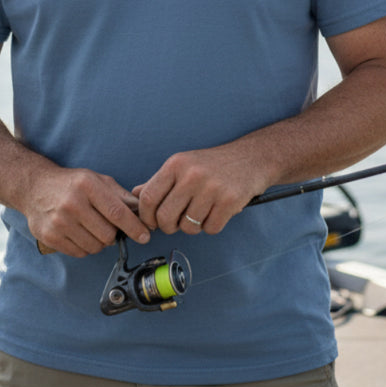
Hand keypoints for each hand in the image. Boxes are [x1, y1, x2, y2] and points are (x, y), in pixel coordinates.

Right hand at [27, 167, 151, 257]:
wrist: (35, 187)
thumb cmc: (72, 183)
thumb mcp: (97, 180)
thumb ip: (121, 196)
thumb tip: (143, 212)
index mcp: (87, 185)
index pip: (117, 212)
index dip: (134, 227)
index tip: (145, 236)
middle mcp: (72, 203)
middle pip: (107, 234)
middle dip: (113, 234)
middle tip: (107, 225)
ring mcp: (59, 221)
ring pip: (95, 246)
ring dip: (99, 241)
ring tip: (91, 227)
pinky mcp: (50, 236)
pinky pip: (80, 253)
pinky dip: (85, 247)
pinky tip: (79, 233)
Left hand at [132, 146, 270, 236]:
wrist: (251, 158)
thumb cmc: (213, 164)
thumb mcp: (183, 164)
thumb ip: (160, 181)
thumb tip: (135, 194)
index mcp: (175, 164)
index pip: (148, 198)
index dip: (146, 216)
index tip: (152, 222)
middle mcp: (191, 175)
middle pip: (165, 217)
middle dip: (168, 227)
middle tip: (177, 222)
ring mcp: (211, 188)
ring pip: (188, 227)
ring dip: (193, 226)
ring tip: (201, 212)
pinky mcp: (229, 201)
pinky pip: (210, 228)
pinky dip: (212, 226)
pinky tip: (216, 212)